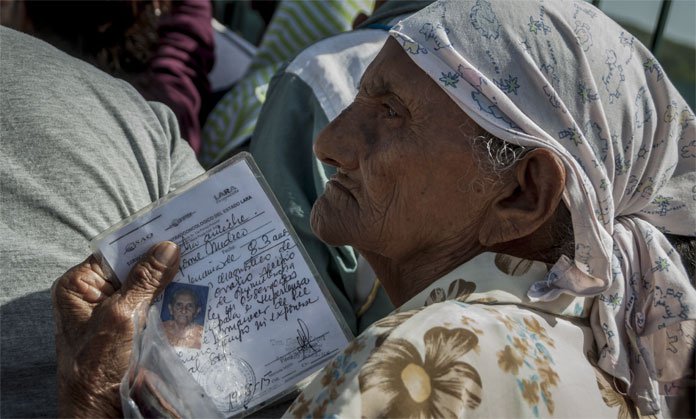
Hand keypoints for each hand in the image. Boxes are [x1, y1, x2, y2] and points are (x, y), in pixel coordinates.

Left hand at [52, 241, 179, 417]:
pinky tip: (195, 290)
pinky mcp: (131, 327)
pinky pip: (154, 306)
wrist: (99, 409)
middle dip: (162, 261)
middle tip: (195, 242)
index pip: (115, 252)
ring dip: (171, 281)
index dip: (144, 240)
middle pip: (134, 268)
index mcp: (79, 286)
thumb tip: (169, 248)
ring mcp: (114, 312)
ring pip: (148, 287)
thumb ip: (144, 281)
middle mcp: (94, 295)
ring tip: (201, 262)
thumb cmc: (98, 364)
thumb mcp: (121, 316)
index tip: (174, 227)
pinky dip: (172, 300)